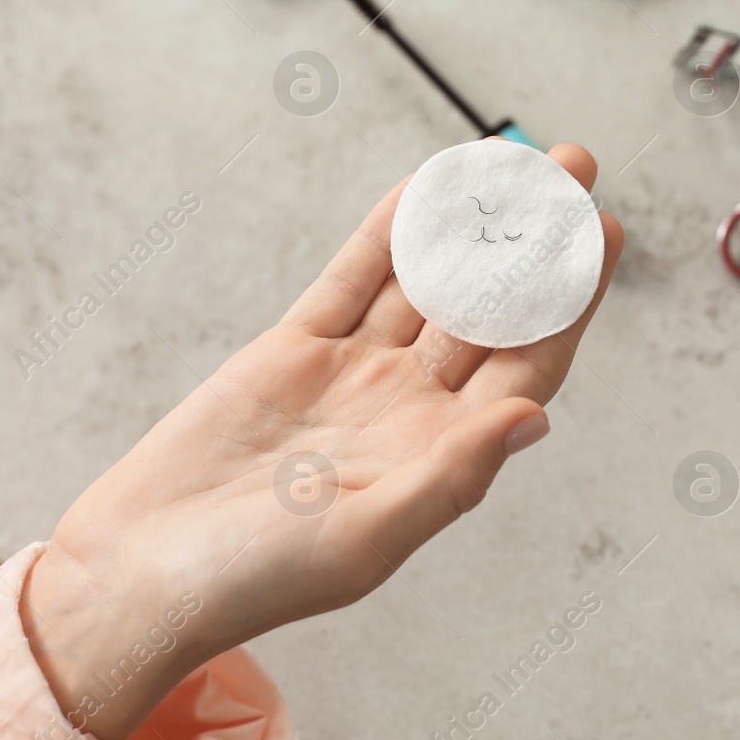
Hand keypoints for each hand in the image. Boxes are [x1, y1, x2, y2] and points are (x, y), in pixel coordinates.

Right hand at [20, 143, 622, 739]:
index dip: (569, 299)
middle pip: (489, 309)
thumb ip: (450, 477)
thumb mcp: (363, 537)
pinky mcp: (294, 352)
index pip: (526, 364)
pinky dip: (386, 235)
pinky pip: (352, 281)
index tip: (601, 233)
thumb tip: (537, 418)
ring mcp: (353, 376)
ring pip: (426, 284)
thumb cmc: (250, 580)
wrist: (138, 572)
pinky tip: (422, 189)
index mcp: (438, 458)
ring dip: (469, 224)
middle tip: (572, 162)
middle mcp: (407, 411)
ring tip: (514, 159)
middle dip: (533, 240)